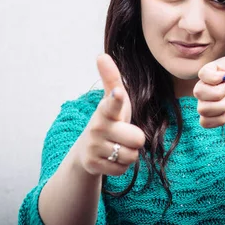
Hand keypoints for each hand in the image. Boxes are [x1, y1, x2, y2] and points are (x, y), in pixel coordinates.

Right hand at [74, 54, 145, 176]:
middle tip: (124, 135)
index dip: (117, 99)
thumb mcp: (112, 100)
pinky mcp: (93, 165)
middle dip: (136, 140)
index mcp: (106, 110)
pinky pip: (122, 169)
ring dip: (128, 154)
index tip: (118, 93)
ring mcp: (94, 147)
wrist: (87, 149)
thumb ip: (111, 79)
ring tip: (116, 147)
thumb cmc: (108, 120)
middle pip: (137, 139)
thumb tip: (101, 55)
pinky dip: (121, 166)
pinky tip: (111, 159)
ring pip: (131, 156)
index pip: (113, 103)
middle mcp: (98, 127)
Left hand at [194, 51, 224, 167]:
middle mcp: (216, 93)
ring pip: (198, 91)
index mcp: (222, 107)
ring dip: (214, 95)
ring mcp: (217, 78)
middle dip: (216, 108)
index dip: (214, 120)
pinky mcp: (221, 65)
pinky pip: (203, 73)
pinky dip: (212, 79)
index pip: (203, 119)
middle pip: (199, 107)